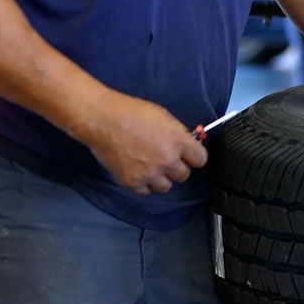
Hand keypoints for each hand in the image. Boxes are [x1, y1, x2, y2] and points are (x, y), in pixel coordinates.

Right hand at [67, 90, 207, 194]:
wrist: (102, 120)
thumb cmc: (132, 112)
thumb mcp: (163, 117)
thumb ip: (177, 134)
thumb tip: (186, 145)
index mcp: (178, 142)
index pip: (201, 159)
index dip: (194, 157)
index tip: (188, 156)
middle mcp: (167, 160)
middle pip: (184, 175)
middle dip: (176, 167)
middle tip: (164, 159)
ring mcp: (150, 174)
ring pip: (166, 187)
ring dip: (161, 178)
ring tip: (149, 167)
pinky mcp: (132, 183)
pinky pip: (146, 191)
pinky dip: (143, 184)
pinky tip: (137, 172)